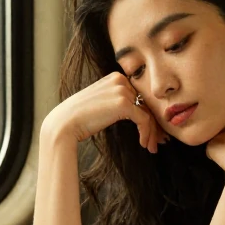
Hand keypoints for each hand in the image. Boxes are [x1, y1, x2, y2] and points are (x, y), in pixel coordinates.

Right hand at [43, 72, 167, 152]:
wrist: (64, 124)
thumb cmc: (79, 119)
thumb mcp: (101, 104)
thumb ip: (117, 102)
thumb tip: (138, 114)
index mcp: (115, 77)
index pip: (139, 96)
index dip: (149, 114)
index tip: (154, 131)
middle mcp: (120, 80)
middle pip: (146, 103)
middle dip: (154, 124)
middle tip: (160, 140)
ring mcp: (122, 90)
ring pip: (148, 113)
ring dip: (152, 132)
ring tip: (153, 147)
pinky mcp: (124, 103)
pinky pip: (144, 120)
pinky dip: (147, 133)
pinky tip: (144, 144)